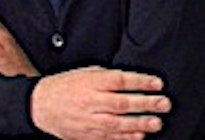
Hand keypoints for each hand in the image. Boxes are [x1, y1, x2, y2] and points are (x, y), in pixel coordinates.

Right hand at [31, 67, 170, 139]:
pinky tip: (139, 136)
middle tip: (164, 103)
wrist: (40, 105)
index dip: (141, 82)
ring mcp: (89, 120)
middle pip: (123, 103)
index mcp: (91, 81)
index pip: (121, 80)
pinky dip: (125, 138)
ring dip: (140, 123)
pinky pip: (109, 138)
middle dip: (146, 104)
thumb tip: (132, 80)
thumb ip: (107, 76)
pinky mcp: (86, 135)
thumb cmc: (65, 85)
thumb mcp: (85, 72)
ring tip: (157, 122)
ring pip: (118, 123)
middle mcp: (91, 101)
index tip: (157, 83)